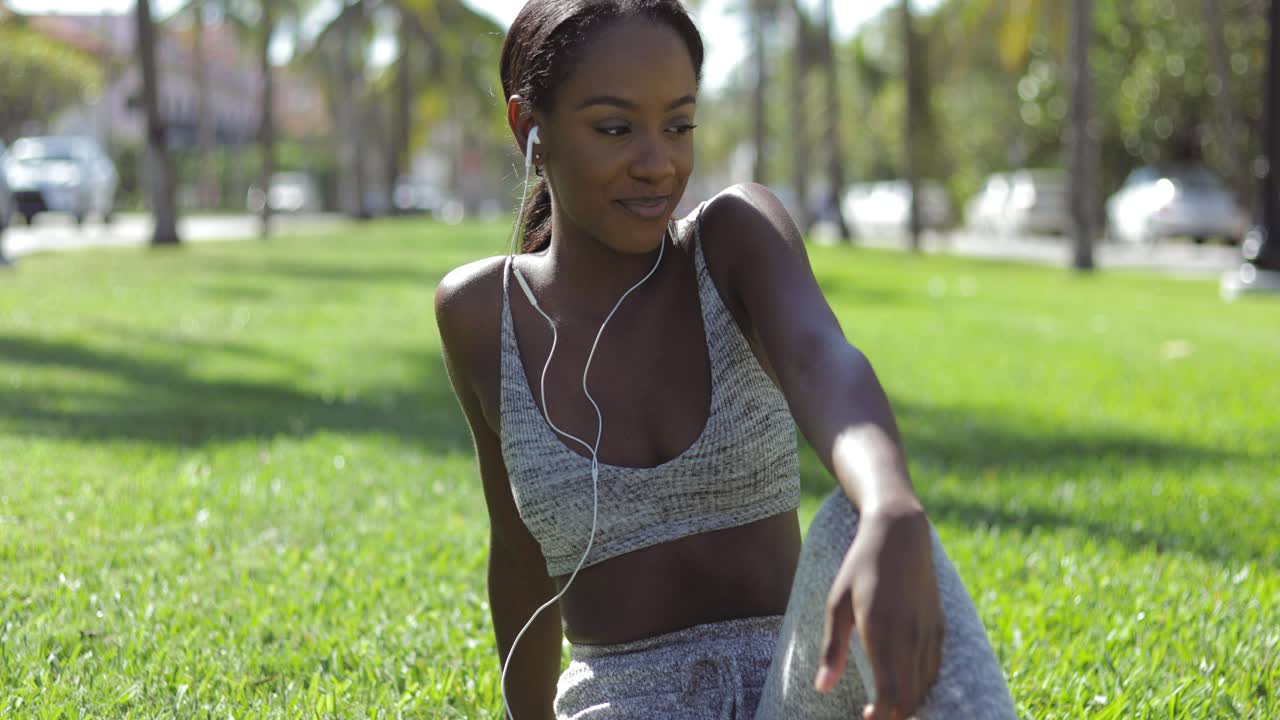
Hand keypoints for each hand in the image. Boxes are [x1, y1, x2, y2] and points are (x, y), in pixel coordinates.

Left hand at [814, 499, 943, 719]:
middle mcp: (911, 637)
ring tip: (886, 706)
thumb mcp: (837, 603)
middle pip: (910, 697)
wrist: (900, 535)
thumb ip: (831, 648)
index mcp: (882, 633)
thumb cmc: (861, 567)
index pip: (889, 694)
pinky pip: (935, 669)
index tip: (866, 719)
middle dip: (893, 716)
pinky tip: (906, 685)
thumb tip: (822, 687)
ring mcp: (929, 632)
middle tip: (872, 715)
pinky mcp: (940, 626)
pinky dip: (922, 685)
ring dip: (908, 703)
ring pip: (924, 686)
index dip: (880, 717)